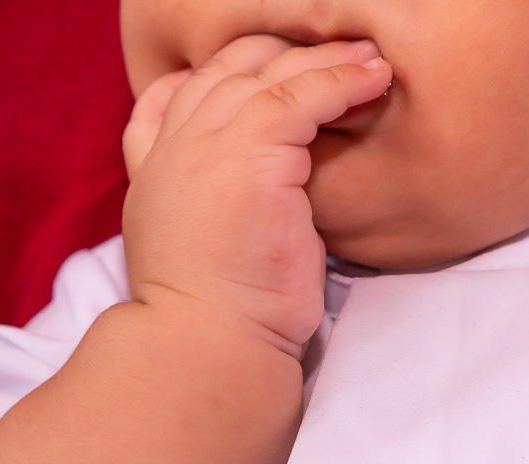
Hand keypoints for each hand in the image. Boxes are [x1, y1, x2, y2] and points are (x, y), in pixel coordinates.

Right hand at [121, 35, 391, 355]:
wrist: (209, 345)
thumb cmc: (220, 317)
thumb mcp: (205, 252)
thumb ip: (217, 207)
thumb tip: (265, 200)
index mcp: (155, 171)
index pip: (179, 93)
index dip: (224, 73)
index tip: (267, 72)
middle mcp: (173, 148)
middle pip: (224, 70)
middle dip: (278, 53)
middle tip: (331, 52)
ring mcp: (205, 145)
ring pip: (267, 75)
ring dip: (324, 60)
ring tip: (369, 58)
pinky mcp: (249, 153)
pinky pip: (301, 95)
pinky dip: (341, 80)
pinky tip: (373, 80)